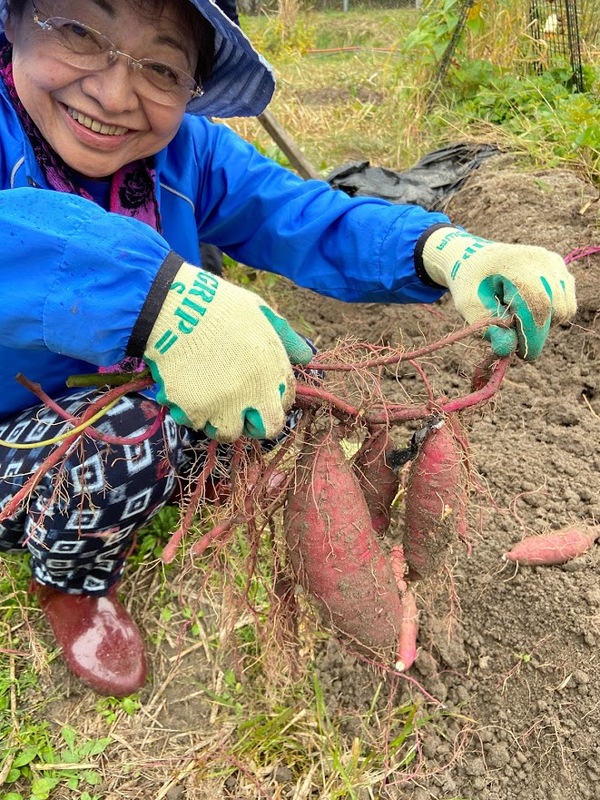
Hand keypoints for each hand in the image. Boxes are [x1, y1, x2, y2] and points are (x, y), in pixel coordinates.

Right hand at [142, 261, 312, 440]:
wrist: (176, 307)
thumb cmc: (221, 306)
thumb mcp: (263, 314)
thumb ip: (287, 339)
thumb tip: (306, 356)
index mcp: (274, 371)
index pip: (284, 405)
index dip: (271, 401)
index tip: (257, 394)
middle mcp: (254, 393)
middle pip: (265, 430)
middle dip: (254, 422)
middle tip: (237, 409)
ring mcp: (224, 405)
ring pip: (228, 433)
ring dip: (219, 419)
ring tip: (207, 397)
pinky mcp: (194, 410)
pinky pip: (194, 423)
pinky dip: (188, 411)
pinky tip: (184, 389)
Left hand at [420, 226, 576, 358]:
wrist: (475, 259)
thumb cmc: (470, 283)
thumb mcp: (468, 306)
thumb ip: (487, 327)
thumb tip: (507, 349)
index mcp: (516, 264)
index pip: (537, 305)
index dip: (532, 336)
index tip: (521, 355)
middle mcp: (542, 260)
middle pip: (554, 309)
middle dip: (535, 332)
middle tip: (512, 337)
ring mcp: (555, 264)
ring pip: (564, 309)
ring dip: (543, 324)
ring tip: (516, 317)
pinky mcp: (561, 271)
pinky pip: (566, 304)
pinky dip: (550, 315)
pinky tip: (527, 309)